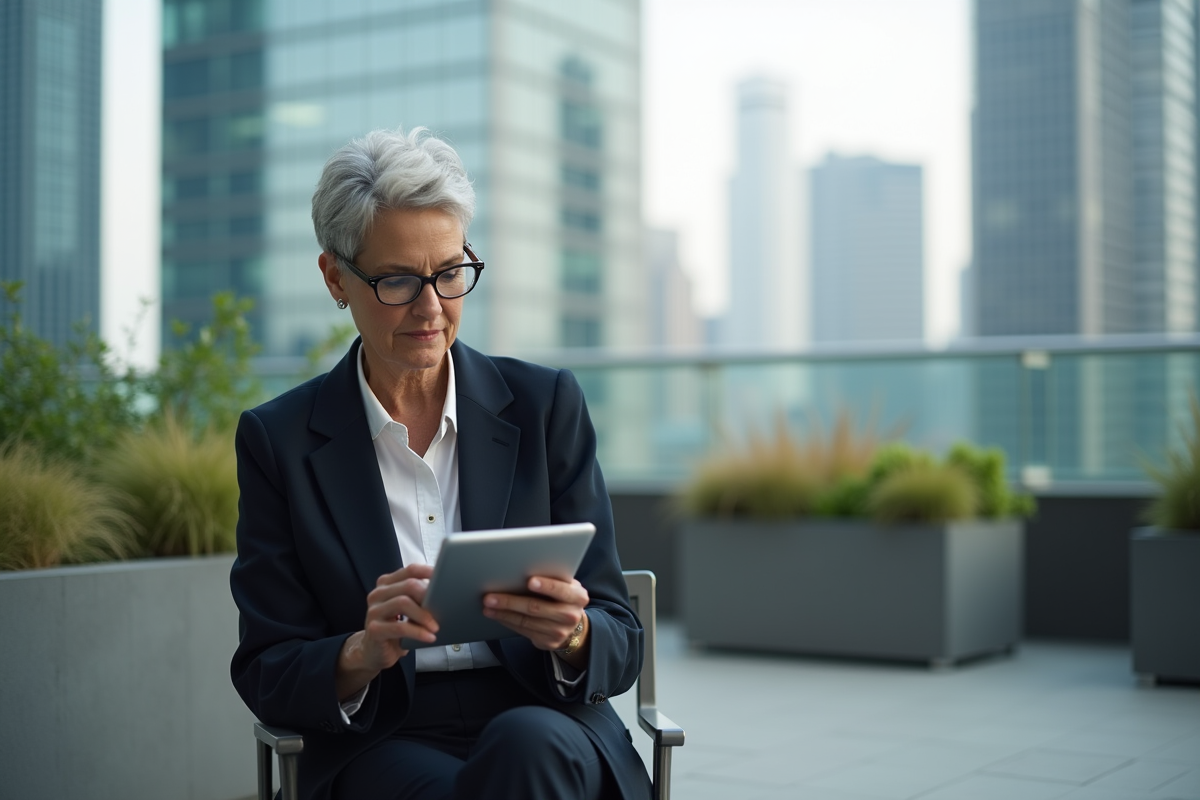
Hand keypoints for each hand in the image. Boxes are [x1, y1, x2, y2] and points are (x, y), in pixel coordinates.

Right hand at [336, 564, 437, 699]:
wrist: (375, 652)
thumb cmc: (396, 629)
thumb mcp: (408, 610)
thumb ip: (417, 598)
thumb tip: (443, 593)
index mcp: (387, 584)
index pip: (410, 570)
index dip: (428, 572)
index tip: (444, 579)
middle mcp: (378, 594)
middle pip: (408, 585)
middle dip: (428, 596)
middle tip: (442, 608)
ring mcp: (374, 610)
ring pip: (403, 602)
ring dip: (424, 615)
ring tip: (436, 626)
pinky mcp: (374, 629)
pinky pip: (400, 627)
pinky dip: (418, 632)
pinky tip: (429, 637)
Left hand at [483, 576, 589, 659]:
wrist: (573, 625)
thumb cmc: (563, 597)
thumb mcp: (567, 585)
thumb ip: (553, 578)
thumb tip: (522, 567)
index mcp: (577, 596)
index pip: (561, 590)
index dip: (546, 586)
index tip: (530, 581)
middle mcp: (570, 615)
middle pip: (536, 607)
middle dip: (510, 601)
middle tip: (491, 596)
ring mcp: (559, 631)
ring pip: (526, 621)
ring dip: (503, 613)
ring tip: (488, 605)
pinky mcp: (548, 642)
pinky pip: (523, 631)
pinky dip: (507, 621)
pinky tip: (496, 615)